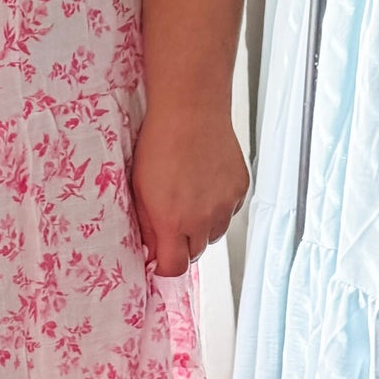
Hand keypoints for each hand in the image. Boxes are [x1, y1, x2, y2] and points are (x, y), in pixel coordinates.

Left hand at [129, 105, 248, 277]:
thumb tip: (151, 251)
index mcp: (173, 222)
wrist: (190, 110)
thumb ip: (146, 225)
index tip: (159, 257)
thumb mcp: (139, 188)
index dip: (165, 266)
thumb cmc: (159, 144)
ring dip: (202, 225)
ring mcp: (225, 205)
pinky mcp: (240, 189)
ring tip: (190, 197)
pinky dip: (219, 205)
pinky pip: (230, 211)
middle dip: (182, 244)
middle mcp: (203, 219)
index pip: (174, 267)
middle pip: (195, 253)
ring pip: (214, 233)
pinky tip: (206, 183)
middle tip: (172, 220)